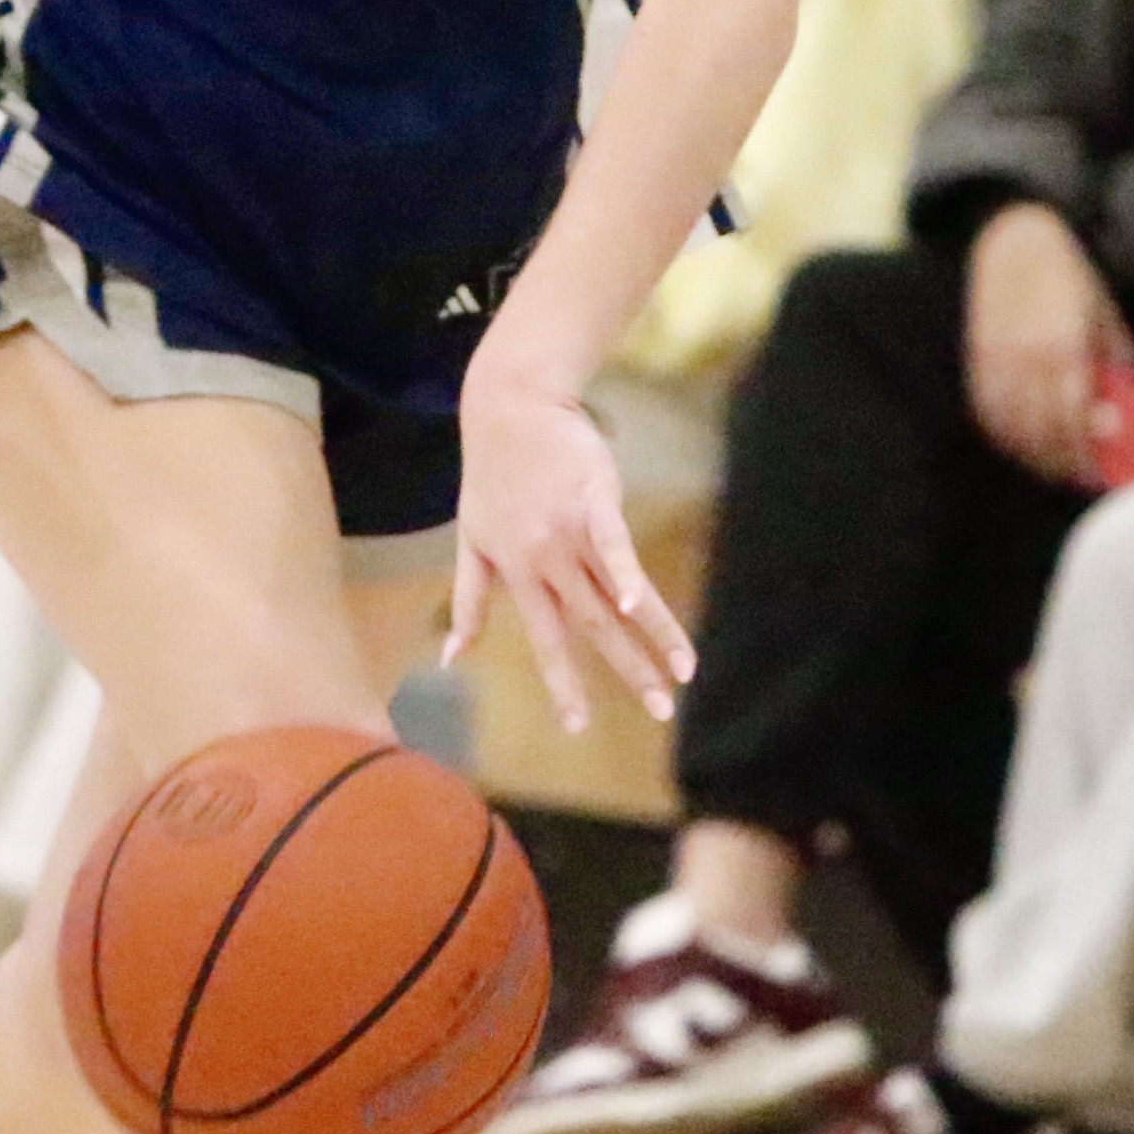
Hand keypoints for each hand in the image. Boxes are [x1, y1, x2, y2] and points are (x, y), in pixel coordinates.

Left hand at [446, 373, 691, 729]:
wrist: (509, 406)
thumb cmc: (491, 474)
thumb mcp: (471, 541)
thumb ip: (468, 602)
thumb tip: (451, 658)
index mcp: (519, 575)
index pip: (547, 641)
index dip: (563, 685)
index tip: (578, 727)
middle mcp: (546, 562)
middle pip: (592, 627)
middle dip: (627, 672)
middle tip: (660, 713)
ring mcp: (571, 531)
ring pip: (614, 595)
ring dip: (652, 635)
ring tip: (683, 671)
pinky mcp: (595, 500)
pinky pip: (614, 544)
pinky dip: (627, 574)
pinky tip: (642, 605)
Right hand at [960, 203, 1118, 487]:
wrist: (1014, 240)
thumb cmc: (1068, 278)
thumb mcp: (1102, 314)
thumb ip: (1113, 360)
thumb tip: (1128, 408)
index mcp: (1063, 344)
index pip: (1073, 415)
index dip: (1086, 450)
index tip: (1101, 470)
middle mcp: (1026, 356)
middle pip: (1041, 429)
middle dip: (1063, 461)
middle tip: (1084, 476)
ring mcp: (996, 359)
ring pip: (1011, 427)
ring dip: (1035, 455)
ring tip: (1057, 467)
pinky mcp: (977, 360)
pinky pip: (988, 413)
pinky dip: (1006, 437)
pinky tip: (1025, 446)